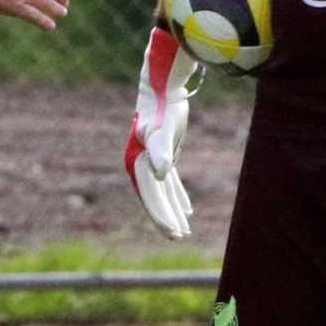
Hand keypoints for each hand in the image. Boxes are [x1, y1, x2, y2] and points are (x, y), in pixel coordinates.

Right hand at [125, 26, 198, 237]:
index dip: (160, 215)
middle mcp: (142, 164)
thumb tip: (161, 174)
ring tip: (183, 231)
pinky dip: (177, 195)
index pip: (150, 195)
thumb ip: (162, 150)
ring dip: (172, 210)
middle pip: (154, 197)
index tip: (173, 232)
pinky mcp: (165, 154)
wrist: (162, 87)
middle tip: (179, 237)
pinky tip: (186, 208)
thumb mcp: (164, 130)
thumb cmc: (163, 109)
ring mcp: (153, 160)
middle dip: (165, 218)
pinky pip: (170, 182)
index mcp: (139, 163)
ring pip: (163, 192)